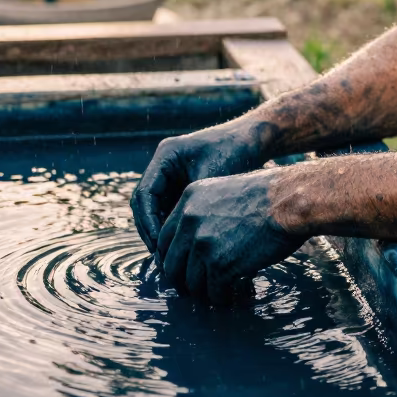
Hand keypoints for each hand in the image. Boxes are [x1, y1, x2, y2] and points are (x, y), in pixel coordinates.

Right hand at [131, 116, 272, 251]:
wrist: (252, 141)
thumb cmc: (234, 153)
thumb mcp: (211, 179)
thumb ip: (191, 204)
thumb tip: (176, 239)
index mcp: (166, 155)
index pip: (144, 193)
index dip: (148, 221)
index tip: (158, 243)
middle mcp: (163, 165)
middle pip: (144, 203)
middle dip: (150, 230)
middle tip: (160, 255)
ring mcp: (171, 175)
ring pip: (154, 209)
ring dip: (159, 231)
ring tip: (168, 255)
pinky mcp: (180, 185)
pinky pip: (168, 209)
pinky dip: (171, 227)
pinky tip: (180, 246)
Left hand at [155, 168, 302, 302]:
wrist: (290, 199)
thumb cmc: (270, 194)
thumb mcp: (226, 192)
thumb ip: (206, 213)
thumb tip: (200, 242)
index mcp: (189, 199)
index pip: (164, 239)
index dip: (172, 258)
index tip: (182, 269)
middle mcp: (189, 221)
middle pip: (172, 265)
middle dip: (183, 281)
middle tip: (196, 290)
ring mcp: (203, 244)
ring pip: (192, 283)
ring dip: (206, 292)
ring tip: (221, 293)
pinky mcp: (220, 265)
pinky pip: (214, 293)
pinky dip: (224, 299)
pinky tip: (236, 296)